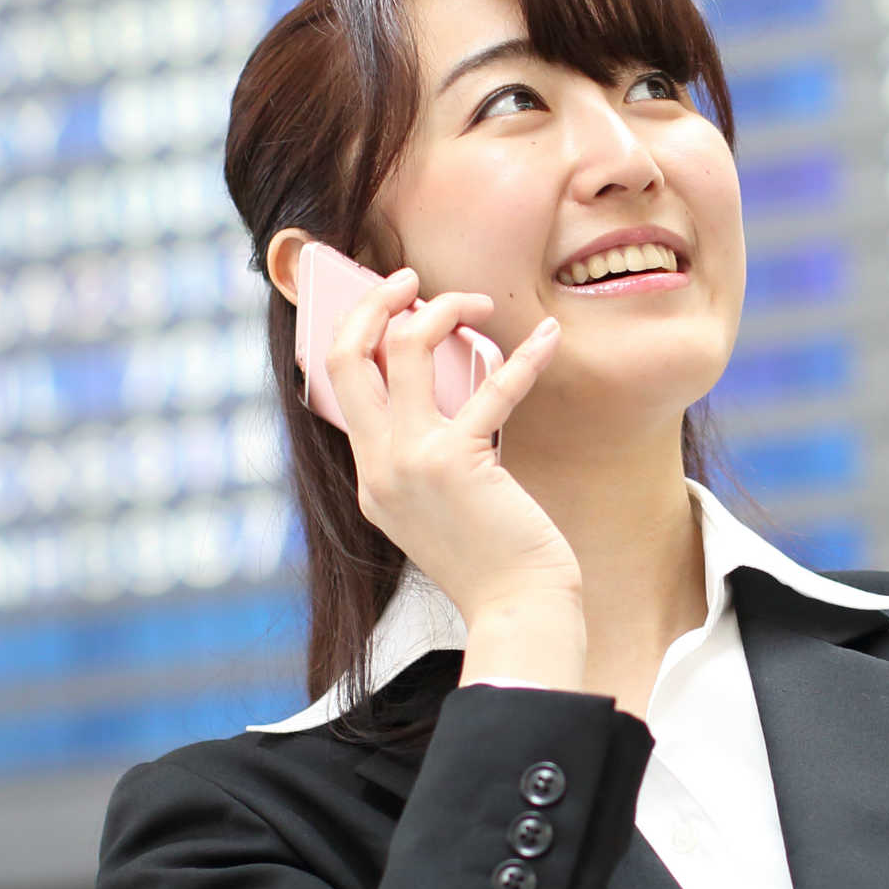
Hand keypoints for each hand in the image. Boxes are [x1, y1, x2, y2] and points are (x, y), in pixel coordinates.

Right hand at [319, 266, 581, 623]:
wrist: (517, 610)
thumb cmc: (495, 558)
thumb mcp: (441, 505)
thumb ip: (428, 453)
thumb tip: (451, 386)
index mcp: (370, 477)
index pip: (339, 385)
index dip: (356, 332)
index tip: (386, 303)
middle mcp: (378, 466)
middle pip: (347, 356)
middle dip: (372, 303)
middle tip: (408, 279)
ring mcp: (409, 462)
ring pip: (403, 351)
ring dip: (443, 312)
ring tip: (478, 303)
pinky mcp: (456, 461)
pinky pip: (491, 388)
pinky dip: (526, 356)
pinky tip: (549, 337)